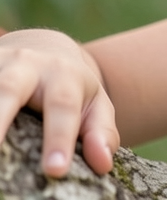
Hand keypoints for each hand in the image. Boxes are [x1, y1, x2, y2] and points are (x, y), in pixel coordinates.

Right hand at [0, 28, 119, 176]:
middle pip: (9, 89)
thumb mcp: (95, 104)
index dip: (59, 138)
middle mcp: (26, 64)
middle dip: (0, 120)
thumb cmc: (71, 88)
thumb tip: (103, 164)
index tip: (55, 170)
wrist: (42, 49)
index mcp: (63, 74)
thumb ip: (100, 132)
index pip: (62, 106)